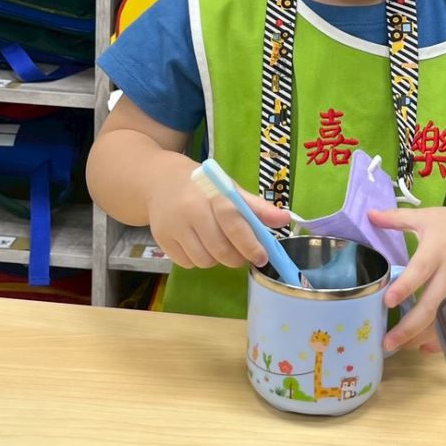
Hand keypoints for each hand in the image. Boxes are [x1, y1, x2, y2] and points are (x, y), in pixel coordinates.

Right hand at [148, 160, 288, 269]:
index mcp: (213, 194)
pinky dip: (198, 260)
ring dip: (217, 260)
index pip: (233, 223)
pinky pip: (187, 264)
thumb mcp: (230, 190)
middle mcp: (191, 210)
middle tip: (242, 255)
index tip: (262, 258)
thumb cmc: (203, 188)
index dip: (250, 244)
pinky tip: (199, 245)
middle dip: (236, 258)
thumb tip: (285, 220)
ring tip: (218, 245)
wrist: (160, 182)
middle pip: (220, 250)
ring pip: (204, 261)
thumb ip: (257, 207)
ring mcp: (174, 226)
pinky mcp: (162, 240)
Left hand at [369, 204, 445, 353]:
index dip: (405, 287)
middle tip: (387, 342)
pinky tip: (423, 347)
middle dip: (409, 327)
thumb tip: (368, 214)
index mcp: (437, 251)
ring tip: (397, 347)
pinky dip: (441, 338)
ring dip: (420, 337)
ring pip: (442, 320)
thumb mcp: (428, 217)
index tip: (388, 301)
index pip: (420, 270)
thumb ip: (397, 219)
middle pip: (431, 305)